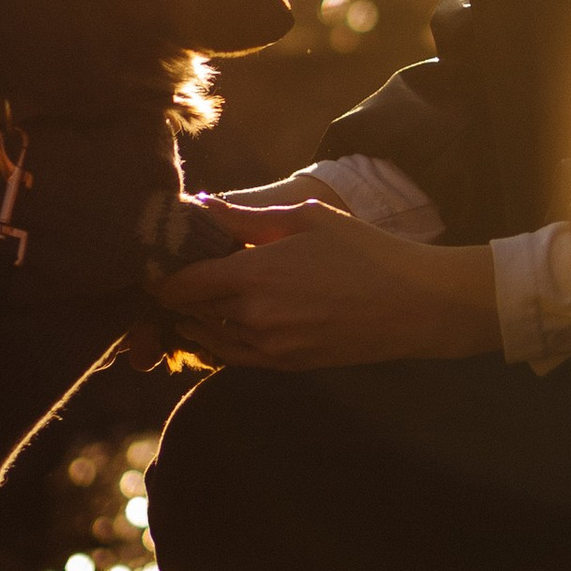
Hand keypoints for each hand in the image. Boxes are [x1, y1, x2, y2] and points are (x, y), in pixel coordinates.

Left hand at [152, 201, 499, 369]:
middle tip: (167, 276)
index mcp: (255, 275)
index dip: (162, 273)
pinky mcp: (285, 366)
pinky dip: (217, 342)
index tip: (156, 259)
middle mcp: (253, 317)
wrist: (415, 306)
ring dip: (193, 319)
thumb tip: (203, 205)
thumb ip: (247, 217)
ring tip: (187, 300)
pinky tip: (214, 326)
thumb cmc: (365, 251)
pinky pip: (233, 357)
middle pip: (189, 310)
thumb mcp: (306, 219)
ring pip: (208, 337)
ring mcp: (269, 348)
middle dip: (174, 295)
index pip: (181, 283)